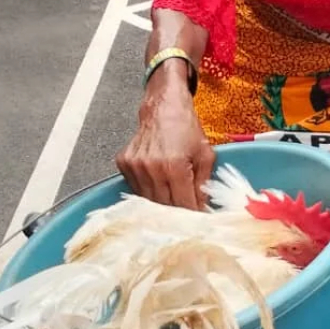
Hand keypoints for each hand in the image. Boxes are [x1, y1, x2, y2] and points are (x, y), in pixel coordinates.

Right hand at [117, 72, 214, 208]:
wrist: (163, 107)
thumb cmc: (186, 128)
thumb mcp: (205, 154)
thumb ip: (204, 184)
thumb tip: (204, 209)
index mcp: (174, 166)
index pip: (183, 204)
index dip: (192, 215)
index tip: (198, 221)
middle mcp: (152, 168)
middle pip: (164, 206)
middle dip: (177, 212)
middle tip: (186, 215)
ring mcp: (135, 166)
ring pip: (148, 200)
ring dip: (161, 203)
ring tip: (172, 199)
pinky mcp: (125, 164)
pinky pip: (136, 188)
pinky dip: (148, 190)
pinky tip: (157, 183)